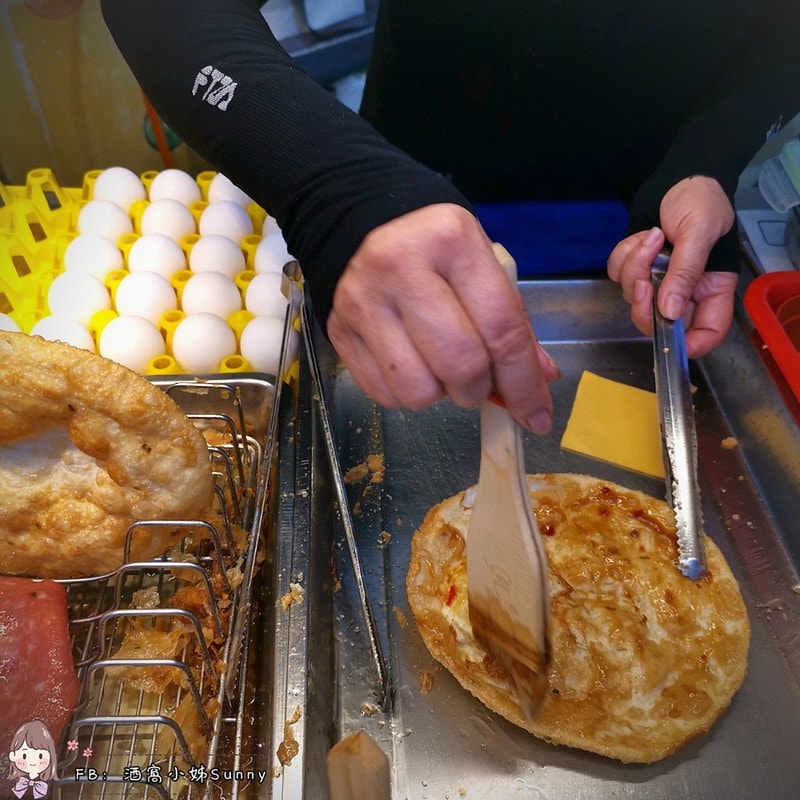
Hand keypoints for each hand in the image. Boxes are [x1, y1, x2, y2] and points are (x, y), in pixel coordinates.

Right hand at [327, 204, 559, 433]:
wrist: (360, 228)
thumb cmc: (434, 252)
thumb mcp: (481, 267)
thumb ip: (512, 324)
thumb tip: (539, 380)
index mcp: (451, 241)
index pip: (500, 329)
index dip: (524, 383)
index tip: (537, 416)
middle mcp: (400, 267)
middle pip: (460, 365)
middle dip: (479, 390)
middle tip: (479, 381)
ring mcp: (363, 301)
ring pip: (418, 391)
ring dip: (440, 394)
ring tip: (439, 367)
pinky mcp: (338, 330)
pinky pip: (383, 394)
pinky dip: (407, 393)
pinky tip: (411, 363)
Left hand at [607, 176, 738, 356]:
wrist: (677, 174)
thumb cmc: (700, 199)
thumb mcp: (699, 233)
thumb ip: (685, 274)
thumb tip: (671, 313)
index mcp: (712, 289)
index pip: (705, 333)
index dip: (689, 344)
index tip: (668, 335)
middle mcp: (685, 290)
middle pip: (659, 323)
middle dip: (645, 305)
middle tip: (644, 281)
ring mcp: (658, 280)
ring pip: (634, 296)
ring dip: (636, 266)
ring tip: (652, 236)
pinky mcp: (636, 267)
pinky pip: (618, 275)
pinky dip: (624, 254)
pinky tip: (641, 234)